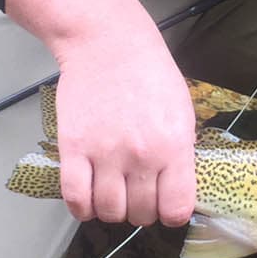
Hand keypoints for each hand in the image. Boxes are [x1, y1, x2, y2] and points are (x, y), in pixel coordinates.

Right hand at [52, 28, 196, 227]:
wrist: (108, 44)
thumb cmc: (149, 73)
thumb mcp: (183, 112)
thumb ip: (181, 154)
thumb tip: (177, 190)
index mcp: (174, 147)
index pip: (175, 209)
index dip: (170, 213)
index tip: (164, 204)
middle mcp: (141, 156)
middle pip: (140, 214)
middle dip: (140, 210)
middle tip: (136, 193)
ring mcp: (105, 154)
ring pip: (108, 212)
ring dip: (111, 210)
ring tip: (112, 192)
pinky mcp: (73, 149)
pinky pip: (75, 199)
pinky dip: (81, 208)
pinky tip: (87, 199)